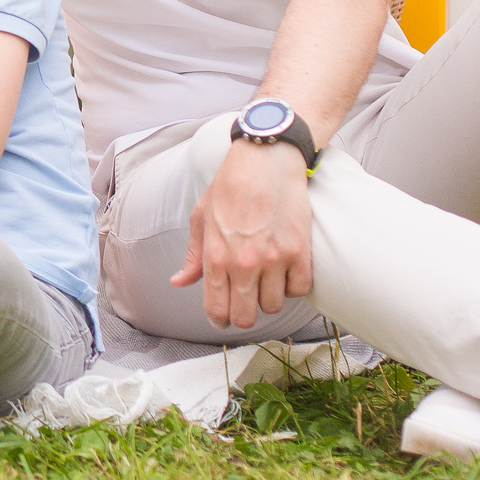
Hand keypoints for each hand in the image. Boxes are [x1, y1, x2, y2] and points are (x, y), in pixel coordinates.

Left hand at [170, 138, 312, 329]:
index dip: (220, 321)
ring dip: (269, 297)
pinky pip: (300, 289)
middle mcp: (244, 263)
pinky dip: (293, 286)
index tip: (224, 319)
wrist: (266, 158)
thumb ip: (193, 256)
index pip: (217, 310)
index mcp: (216, 256)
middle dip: (244, 315)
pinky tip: (286, 271)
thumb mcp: (201, 217)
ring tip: (266, 279)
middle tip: (246, 302)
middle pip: (246, 317)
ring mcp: (274, 259)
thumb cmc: (230, 185)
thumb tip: (179, 282)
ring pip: (274, 306)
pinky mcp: (300, 251)